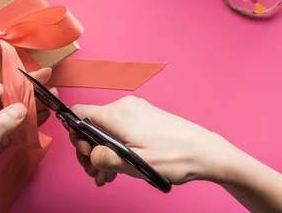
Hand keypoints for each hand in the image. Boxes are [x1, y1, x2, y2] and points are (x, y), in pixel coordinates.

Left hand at [0, 69, 54, 212]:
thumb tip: (19, 107)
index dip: (1, 90)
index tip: (20, 101)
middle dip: (19, 94)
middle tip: (43, 86)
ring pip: (4, 113)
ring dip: (25, 108)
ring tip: (48, 100)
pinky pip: (9, 129)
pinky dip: (24, 125)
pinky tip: (40, 119)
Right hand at [71, 96, 234, 186]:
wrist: (205, 151)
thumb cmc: (176, 156)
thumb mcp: (137, 164)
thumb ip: (108, 159)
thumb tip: (90, 155)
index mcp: (117, 114)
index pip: (79, 113)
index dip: (76, 134)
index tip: (86, 154)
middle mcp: (124, 106)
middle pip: (91, 124)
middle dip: (90, 149)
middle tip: (96, 172)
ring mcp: (134, 110)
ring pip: (105, 128)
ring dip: (102, 151)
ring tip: (108, 175)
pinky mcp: (143, 116)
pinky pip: (119, 128)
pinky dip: (115, 146)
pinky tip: (119, 165)